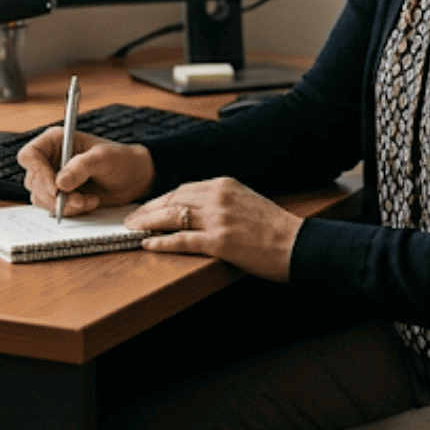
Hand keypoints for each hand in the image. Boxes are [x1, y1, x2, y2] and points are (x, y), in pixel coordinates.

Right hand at [19, 127, 154, 215]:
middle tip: (78, 199)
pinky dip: (70, 210)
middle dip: (55, 195)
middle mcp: (49, 160)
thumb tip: (59, 183)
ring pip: (40, 197)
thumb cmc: (119, 160)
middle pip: (33, 181)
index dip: (38, 172)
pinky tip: (88, 202)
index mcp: (54, 142)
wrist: (133, 179)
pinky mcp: (59, 196)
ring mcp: (52, 179)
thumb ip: (81, 167)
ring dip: (64, 204)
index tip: (56, 188)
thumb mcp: (103, 158)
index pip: (30, 155)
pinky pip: (52, 208)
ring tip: (88, 200)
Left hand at [125, 177, 302, 281]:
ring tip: (132, 230)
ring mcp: (218, 219)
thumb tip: (195, 207)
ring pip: (172, 217)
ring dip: (147, 224)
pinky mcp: (220, 242)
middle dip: (147, 210)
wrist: (300, 244)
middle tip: (130, 219)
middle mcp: (218, 197)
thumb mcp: (246, 201)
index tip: (146, 207)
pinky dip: (161, 241)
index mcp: (224, 185)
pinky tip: (148, 244)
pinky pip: (182, 240)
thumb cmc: (275, 228)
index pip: (182, 189)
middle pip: (172, 200)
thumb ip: (221, 200)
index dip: (159, 200)